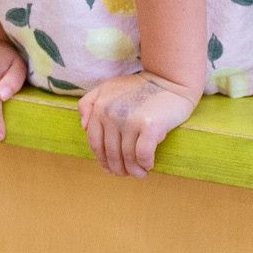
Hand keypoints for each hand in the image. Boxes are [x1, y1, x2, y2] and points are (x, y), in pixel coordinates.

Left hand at [78, 71, 197, 178]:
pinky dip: (145, 164)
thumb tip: (83, 127)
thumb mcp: (108, 88)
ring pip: (127, 157)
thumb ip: (89, 103)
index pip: (95, 143)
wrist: (169, 78)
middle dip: (118, 169)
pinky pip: (143, 155)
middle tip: (126, 174)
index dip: (102, 159)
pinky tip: (149, 165)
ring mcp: (130, 120)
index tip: (110, 167)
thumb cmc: (139, 87)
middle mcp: (112, 114)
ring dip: (133, 171)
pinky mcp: (149, 126)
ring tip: (140, 174)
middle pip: (111, 153)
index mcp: (100, 107)